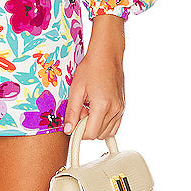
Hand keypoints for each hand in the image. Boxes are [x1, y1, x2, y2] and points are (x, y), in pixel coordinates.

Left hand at [64, 13, 125, 141]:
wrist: (107, 55)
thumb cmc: (91, 68)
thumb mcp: (76, 90)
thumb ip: (71, 112)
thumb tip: (68, 130)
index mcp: (102, 106)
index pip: (90, 134)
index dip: (78, 131)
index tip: (73, 122)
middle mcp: (115, 110)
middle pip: (98, 135)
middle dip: (86, 127)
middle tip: (81, 111)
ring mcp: (121, 109)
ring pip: (107, 132)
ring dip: (95, 125)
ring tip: (88, 109)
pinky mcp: (122, 107)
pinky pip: (114, 125)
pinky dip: (104, 123)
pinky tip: (96, 110)